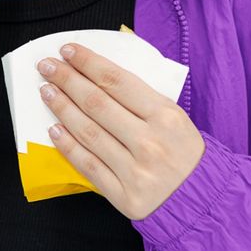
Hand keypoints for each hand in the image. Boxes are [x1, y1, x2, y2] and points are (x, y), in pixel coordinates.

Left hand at [36, 42, 204, 219]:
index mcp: (165, 116)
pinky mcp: (125, 196)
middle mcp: (150, 142)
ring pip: (89, 133)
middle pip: (97, 103)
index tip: (68, 50)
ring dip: (62, 108)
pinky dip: (68, 146)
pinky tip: (54, 129)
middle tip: (47, 66)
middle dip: (67, 80)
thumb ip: (141, 98)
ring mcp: (136, 171)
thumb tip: (97, 73)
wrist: (203, 200)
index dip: (88, 63)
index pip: (117, 81)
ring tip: (47, 91)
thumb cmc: (184, 151)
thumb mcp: (174, 116)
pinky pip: (89, 166)